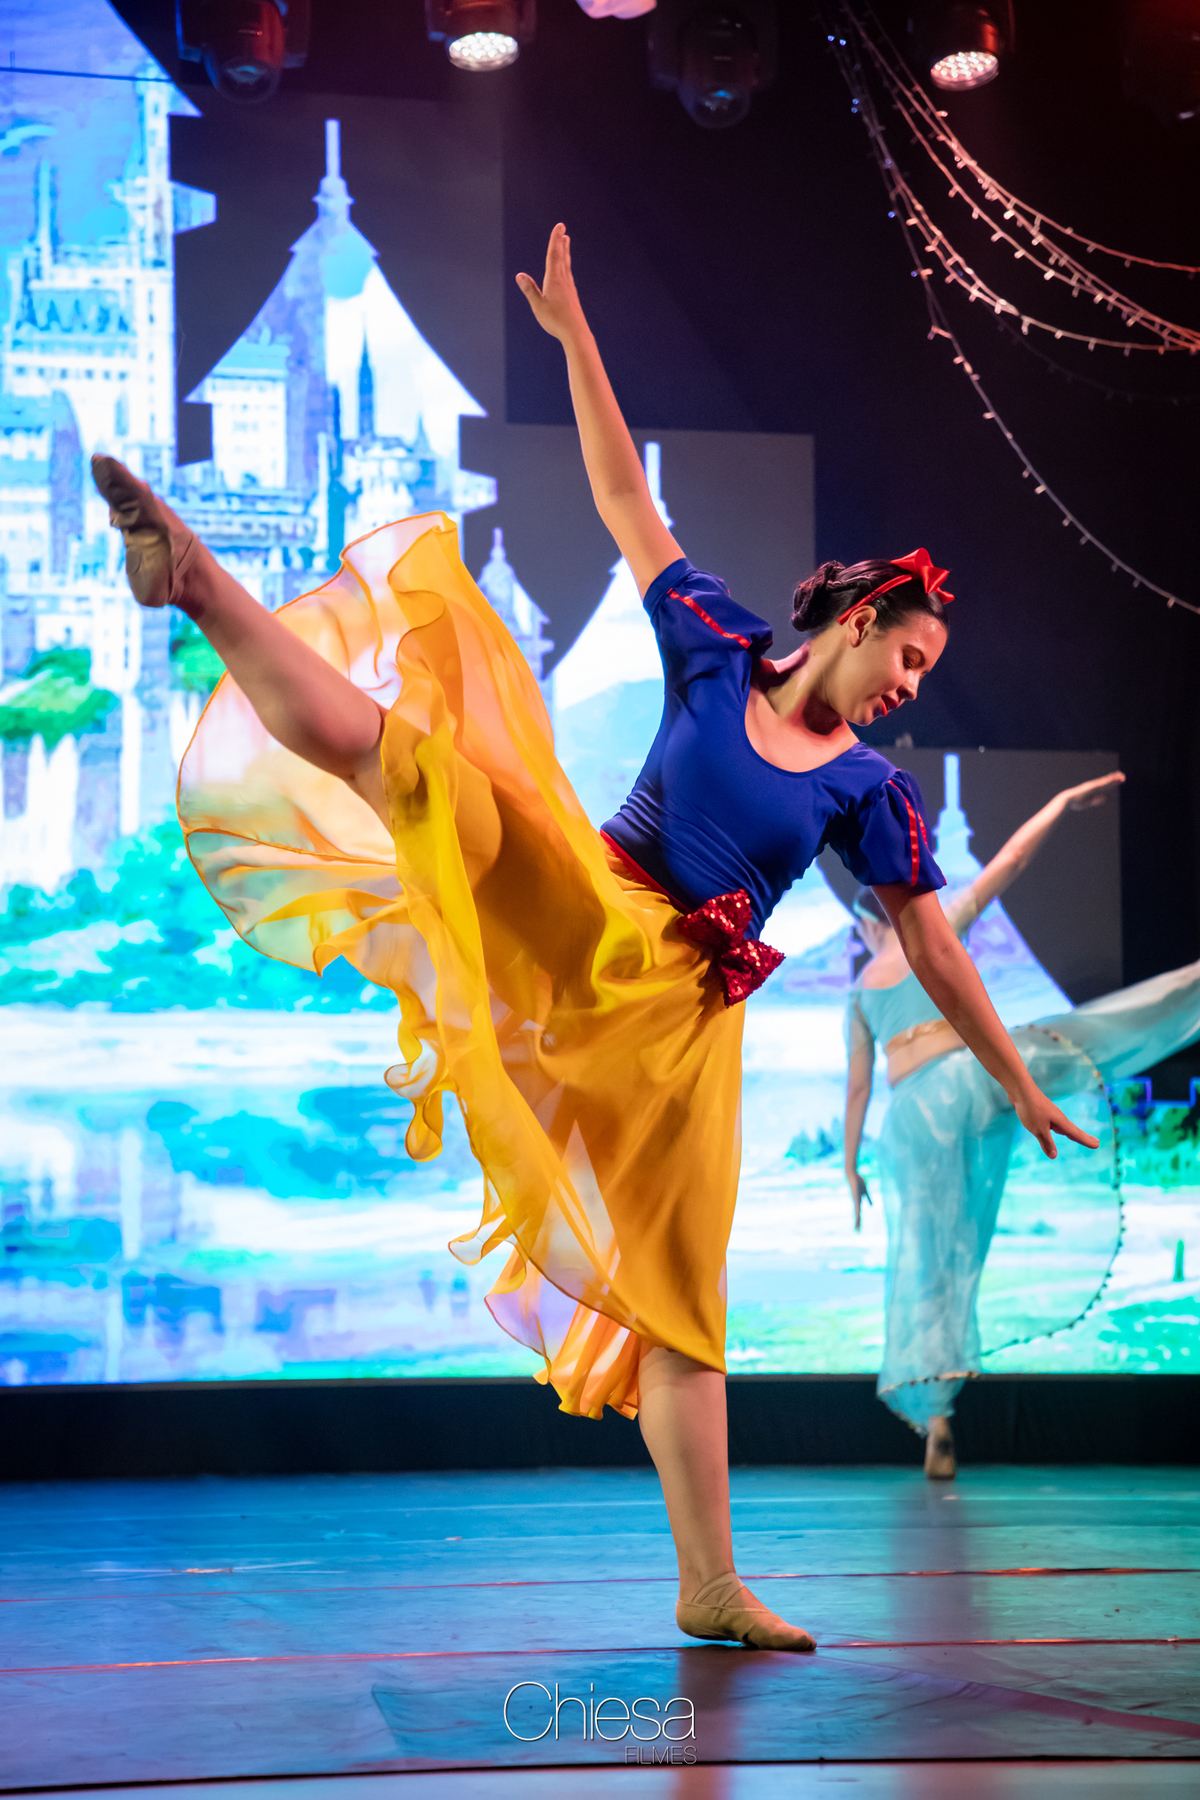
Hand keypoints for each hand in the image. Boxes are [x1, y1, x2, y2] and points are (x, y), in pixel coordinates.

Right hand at [515, 224, 588, 343]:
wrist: (576, 333)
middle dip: (561, 242)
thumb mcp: (538, 306)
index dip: (555, 240)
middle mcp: (564, 280)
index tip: (559, 226)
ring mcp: (569, 288)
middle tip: (563, 229)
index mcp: (554, 280)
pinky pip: (568, 275)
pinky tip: (566, 269)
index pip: (554, 255)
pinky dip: (566, 266)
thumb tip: (519, 275)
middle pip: (562, 257)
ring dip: (565, 252)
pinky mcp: (572, 295)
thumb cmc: (556, 321)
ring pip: (566, 265)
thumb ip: (529, 290)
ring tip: (566, 242)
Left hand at [846, 1168, 871, 1231]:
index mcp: (858, 1202)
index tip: (858, 1229)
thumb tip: (871, 1206)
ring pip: (857, 1211)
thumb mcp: (866, 1192)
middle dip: (857, 1223)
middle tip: (857, 1232)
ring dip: (857, 1219)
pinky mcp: (855, 1195)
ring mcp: (855, 1199)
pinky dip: (858, 1210)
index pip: (858, 1214)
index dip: (858, 1221)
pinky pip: (857, 1204)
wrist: (852, 1175)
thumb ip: (868, 1198)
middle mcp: (856, 1202)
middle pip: (857, 1215)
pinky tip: (858, 1214)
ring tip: (857, 1226)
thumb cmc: (858, 1182)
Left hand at [1012, 1083, 1100, 1158]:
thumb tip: (1054, 1156)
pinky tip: (1056, 1129)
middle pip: (1073, 1130)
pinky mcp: (1042, 1112)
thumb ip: (1046, 1142)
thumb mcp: (1038, 1129)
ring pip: (1063, 1127)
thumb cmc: (1030, 1109)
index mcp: (1060, 1122)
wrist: (1020, 1090)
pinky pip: (1054, 1124)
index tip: (1097, 1144)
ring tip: (1078, 1138)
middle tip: (1096, 1142)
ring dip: (1072, 1133)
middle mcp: (1058, 1117)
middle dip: (1083, 1137)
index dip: (1086, 1141)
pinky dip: (1060, 1129)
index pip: (1076, 1134)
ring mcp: (1050, 1114)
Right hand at [1061, 771, 1124, 812]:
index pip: (1106, 786)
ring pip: (1105, 781)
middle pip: (1107, 782)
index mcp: (1093, 790)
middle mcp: (1094, 786)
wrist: (1068, 800)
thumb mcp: (1090, 802)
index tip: (1120, 781)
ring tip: (1121, 776)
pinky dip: (1108, 781)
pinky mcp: (1091, 786)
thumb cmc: (1076, 802)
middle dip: (1115, 779)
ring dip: (1113, 778)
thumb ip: (1098, 800)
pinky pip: (1101, 783)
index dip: (1113, 783)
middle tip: (1123, 777)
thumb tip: (1105, 798)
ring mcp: (1092, 785)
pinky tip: (1113, 779)